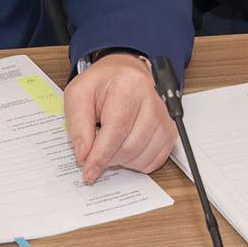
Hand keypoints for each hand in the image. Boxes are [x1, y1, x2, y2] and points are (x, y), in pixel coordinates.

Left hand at [62, 51, 173, 183]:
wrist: (124, 74)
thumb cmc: (102, 85)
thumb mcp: (78, 96)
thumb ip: (78, 127)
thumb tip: (84, 157)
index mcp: (128, 86)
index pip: (117, 129)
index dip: (100, 155)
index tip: (88, 172)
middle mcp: (152, 100)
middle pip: (131, 146)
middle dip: (109, 158)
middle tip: (94, 154)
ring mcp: (164, 117)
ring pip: (143, 156)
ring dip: (121, 160)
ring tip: (110, 144)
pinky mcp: (170, 130)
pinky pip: (154, 160)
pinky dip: (136, 162)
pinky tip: (124, 147)